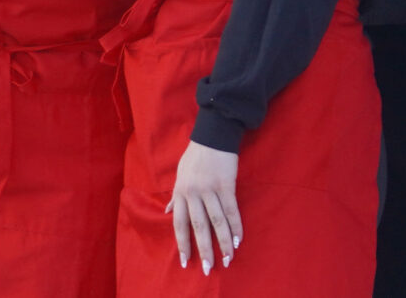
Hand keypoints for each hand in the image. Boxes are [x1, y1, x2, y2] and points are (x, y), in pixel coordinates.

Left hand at [168, 141, 240, 271]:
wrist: (212, 137)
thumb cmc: (195, 157)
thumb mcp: (180, 174)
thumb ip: (176, 196)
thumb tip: (167, 211)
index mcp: (180, 191)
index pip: (180, 223)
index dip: (182, 244)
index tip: (186, 262)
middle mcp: (193, 193)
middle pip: (198, 226)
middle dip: (203, 249)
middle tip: (208, 268)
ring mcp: (210, 189)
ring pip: (217, 221)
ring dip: (223, 242)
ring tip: (228, 259)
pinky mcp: (226, 185)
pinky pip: (231, 210)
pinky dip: (235, 226)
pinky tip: (238, 240)